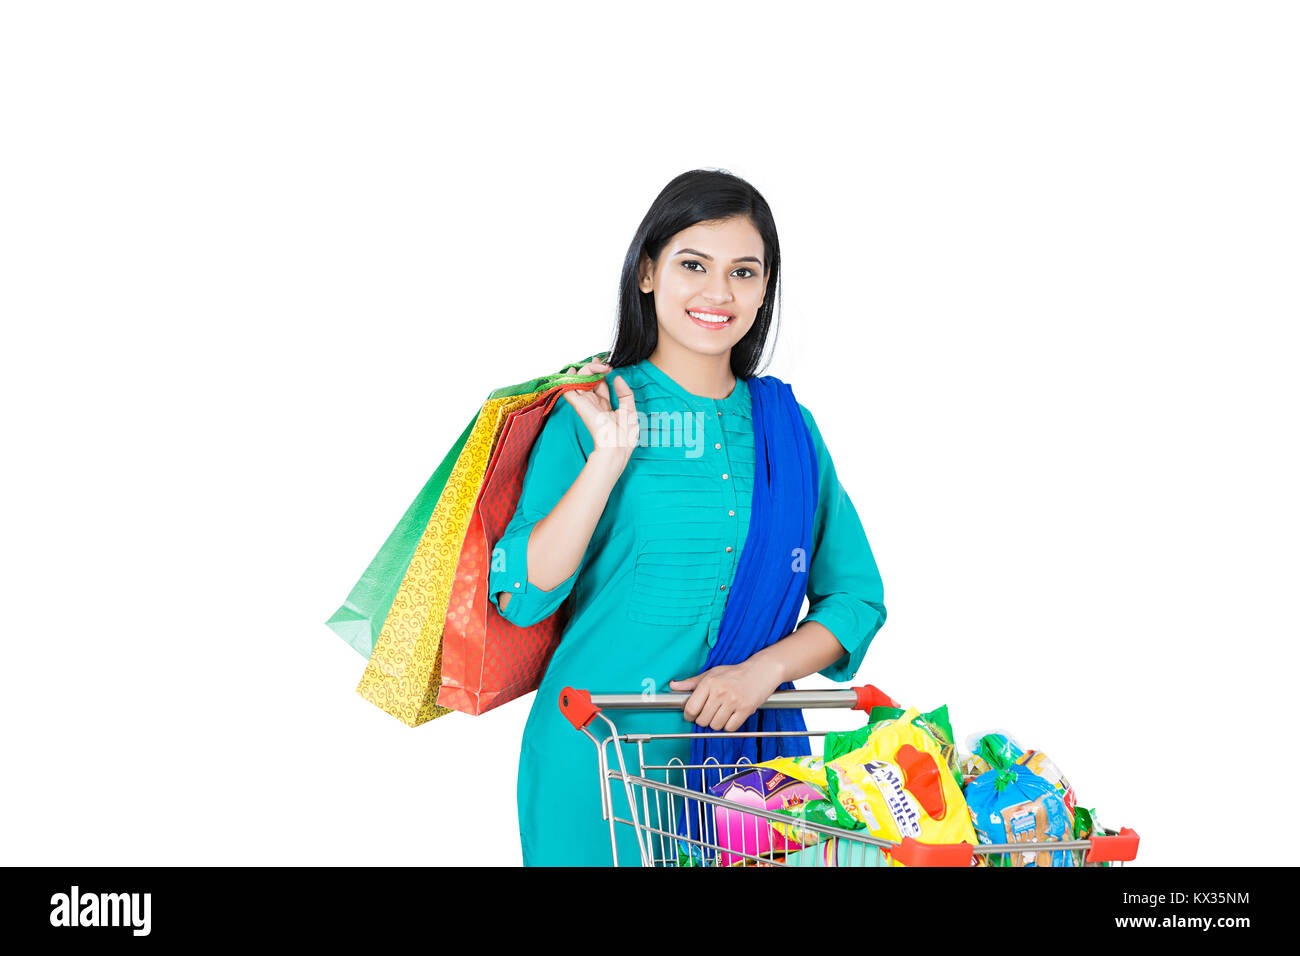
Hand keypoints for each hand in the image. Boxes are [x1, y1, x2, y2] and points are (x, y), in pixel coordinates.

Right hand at [562, 360, 638, 467]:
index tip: (607, 365)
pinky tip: (572, 370)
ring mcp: (585, 403)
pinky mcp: (579, 404)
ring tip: (597, 364)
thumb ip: (625, 392)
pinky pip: (568, 388)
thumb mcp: (630, 410)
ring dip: (586, 369)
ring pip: (578, 381)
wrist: (616, 446)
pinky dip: (568, 378)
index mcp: (604, 406)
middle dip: (592, 367)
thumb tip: (617, 377)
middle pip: (588, 381)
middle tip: (601, 362)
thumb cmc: (624, 435)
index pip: (600, 385)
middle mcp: (593, 403)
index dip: (601, 373)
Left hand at [668, 657, 785, 731]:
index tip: (692, 715)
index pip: (691, 708)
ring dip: (716, 723)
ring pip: (715, 725)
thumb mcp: (712, 673)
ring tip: (721, 713)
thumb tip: (673, 686)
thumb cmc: (735, 673)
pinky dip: (729, 725)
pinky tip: (731, 716)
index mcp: (709, 682)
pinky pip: (730, 728)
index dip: (689, 715)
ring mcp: (733, 701)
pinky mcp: (745, 709)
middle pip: (702, 720)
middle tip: (709, 713)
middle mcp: (720, 692)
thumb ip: (692, 682)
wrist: (761, 671)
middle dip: (703, 720)